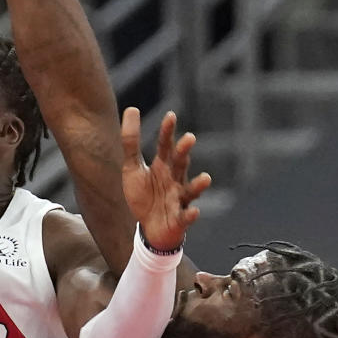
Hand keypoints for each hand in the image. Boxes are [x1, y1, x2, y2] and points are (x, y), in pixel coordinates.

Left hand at [121, 107, 210, 252]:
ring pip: (191, 189)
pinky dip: (191, 214)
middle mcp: (175, 179)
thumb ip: (131, 142)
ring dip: (198, 184)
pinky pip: (186, 216)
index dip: (168, 132)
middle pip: (181, 163)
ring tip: (206, 178)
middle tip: (189, 139)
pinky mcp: (180, 218)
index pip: (166, 145)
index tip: (171, 115)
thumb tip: (131, 108)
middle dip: (185, 152)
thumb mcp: (132, 168)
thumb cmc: (144, 195)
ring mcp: (179, 198)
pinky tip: (194, 211)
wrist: (149, 228)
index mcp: (163, 166)